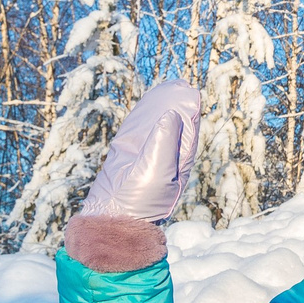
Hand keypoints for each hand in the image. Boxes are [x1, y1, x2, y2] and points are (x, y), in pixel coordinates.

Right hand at [81, 80, 201, 223]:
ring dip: (158, 110)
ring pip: (154, 128)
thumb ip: (165, 143)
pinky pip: (136, 134)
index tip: (189, 90)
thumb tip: (172, 115)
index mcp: (178, 163)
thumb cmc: (140, 200)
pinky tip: (145, 109)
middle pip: (172, 126)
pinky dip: (141, 120)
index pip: (187, 131)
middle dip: (175, 106)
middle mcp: (163, 159)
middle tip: (179, 84)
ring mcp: (144, 157)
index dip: (188, 110)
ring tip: (164, 90)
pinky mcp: (127, 158)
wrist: (113, 218)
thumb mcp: (158, 171)